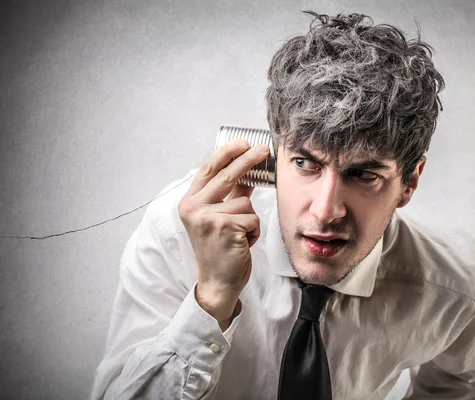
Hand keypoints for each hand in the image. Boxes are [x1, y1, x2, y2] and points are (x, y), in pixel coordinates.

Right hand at [178, 139, 270, 329]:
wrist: (217, 282)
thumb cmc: (220, 250)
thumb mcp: (219, 218)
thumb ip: (229, 195)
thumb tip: (248, 172)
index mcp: (189, 202)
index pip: (208, 168)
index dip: (227, 153)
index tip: (244, 142)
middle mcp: (194, 208)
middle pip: (227, 175)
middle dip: (249, 159)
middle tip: (265, 149)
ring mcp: (208, 217)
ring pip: (245, 203)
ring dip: (249, 220)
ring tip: (239, 236)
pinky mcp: (225, 228)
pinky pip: (253, 218)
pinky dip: (254, 232)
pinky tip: (242, 244)